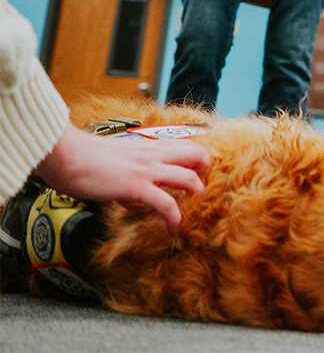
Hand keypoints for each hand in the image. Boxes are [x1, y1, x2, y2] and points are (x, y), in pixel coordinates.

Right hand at [33, 124, 211, 233]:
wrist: (66, 155)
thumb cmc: (84, 158)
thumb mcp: (115, 161)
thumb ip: (130, 175)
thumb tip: (133, 199)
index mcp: (148, 146)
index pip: (185, 145)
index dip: (196, 159)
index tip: (196, 174)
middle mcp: (153, 154)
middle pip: (198, 155)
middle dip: (206, 171)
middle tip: (200, 189)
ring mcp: (147, 170)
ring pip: (189, 178)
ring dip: (196, 194)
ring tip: (193, 208)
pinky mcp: (136, 187)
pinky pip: (166, 204)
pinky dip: (174, 219)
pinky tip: (172, 229)